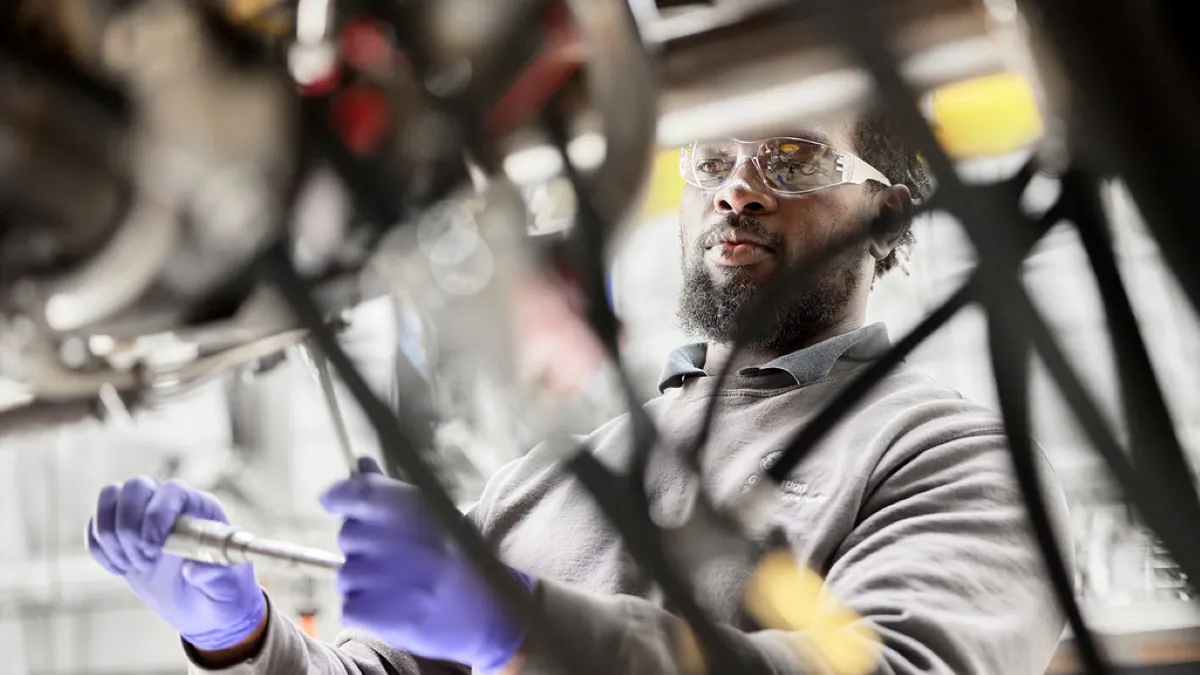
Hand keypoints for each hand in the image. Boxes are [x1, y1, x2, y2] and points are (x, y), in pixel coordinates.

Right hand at [86, 478, 266, 650]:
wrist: (203, 607)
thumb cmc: (223, 592)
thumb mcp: (228, 588)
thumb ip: (217, 576)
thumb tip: (193, 569)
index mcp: (202, 507)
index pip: (173, 490)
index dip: (157, 514)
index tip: (152, 548)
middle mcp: (170, 502)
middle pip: (135, 487)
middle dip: (129, 527)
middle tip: (143, 561)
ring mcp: (142, 513)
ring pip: (110, 497)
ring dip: (111, 536)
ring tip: (133, 565)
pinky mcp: (120, 532)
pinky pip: (95, 526)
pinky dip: (101, 550)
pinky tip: (122, 569)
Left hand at [321, 458, 533, 673]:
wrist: (489, 615)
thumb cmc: (458, 561)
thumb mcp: (434, 517)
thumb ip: (389, 491)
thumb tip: (360, 464)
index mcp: (414, 509)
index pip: (357, 492)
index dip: (339, 496)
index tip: (333, 501)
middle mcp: (398, 538)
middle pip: (347, 535)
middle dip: (363, 547)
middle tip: (397, 560)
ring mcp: (387, 578)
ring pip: (347, 574)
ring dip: (365, 582)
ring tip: (402, 587)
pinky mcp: (379, 613)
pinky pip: (349, 606)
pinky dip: (366, 610)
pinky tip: (396, 607)